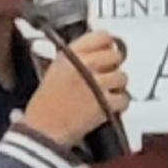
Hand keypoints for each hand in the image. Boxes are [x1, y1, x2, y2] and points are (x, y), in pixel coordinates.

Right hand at [22, 30, 129, 148]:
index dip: (107, 44)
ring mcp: (96, 84)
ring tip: (104, 94)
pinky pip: (124, 98)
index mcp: (70, 54)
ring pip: (122, 77)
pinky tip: (108, 106)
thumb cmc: (43, 105)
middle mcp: (84, 65)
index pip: (102, 36)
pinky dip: (119, 104)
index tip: (107, 51)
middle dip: (112, 67)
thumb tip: (99, 51)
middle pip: (116, 56)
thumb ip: (76, 57)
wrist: (42, 131)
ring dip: (116, 86)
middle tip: (105, 76)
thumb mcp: (54, 70)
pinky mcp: (105, 104)